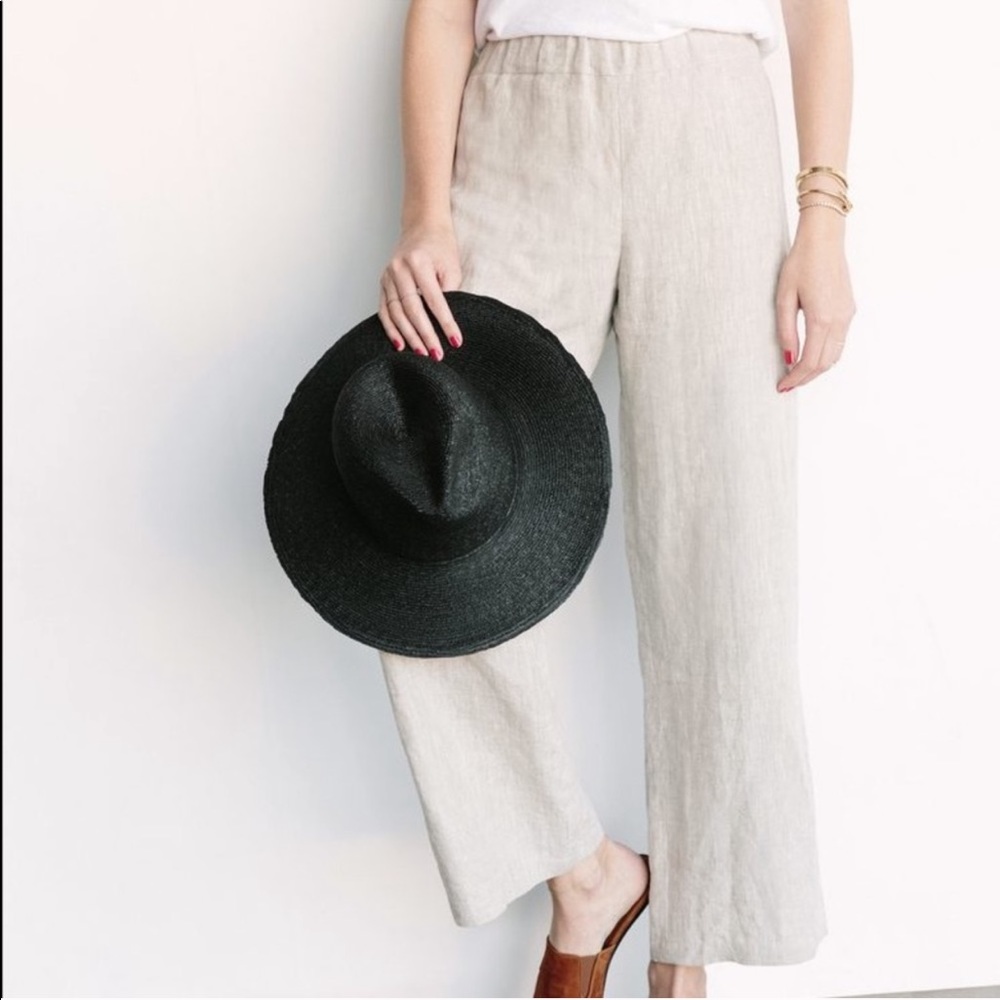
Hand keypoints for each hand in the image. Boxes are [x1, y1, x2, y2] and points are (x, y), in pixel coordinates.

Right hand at [377, 219, 464, 358]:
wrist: (422, 226)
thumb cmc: (440, 247)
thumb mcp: (452, 266)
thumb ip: (450, 292)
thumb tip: (446, 323)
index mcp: (419, 262)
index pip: (434, 300)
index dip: (445, 323)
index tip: (455, 341)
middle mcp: (399, 269)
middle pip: (412, 309)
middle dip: (425, 335)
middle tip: (436, 354)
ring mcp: (388, 276)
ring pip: (395, 313)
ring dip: (408, 336)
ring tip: (421, 354)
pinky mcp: (382, 283)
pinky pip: (384, 310)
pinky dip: (391, 329)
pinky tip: (399, 344)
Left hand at [775, 212, 856, 391]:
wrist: (824, 240)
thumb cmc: (801, 264)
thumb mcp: (784, 298)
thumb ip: (786, 331)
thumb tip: (788, 358)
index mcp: (822, 319)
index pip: (810, 361)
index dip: (796, 378)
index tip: (782, 386)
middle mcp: (839, 320)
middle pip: (825, 364)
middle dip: (806, 378)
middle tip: (788, 385)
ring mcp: (847, 316)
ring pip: (835, 355)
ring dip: (817, 369)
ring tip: (797, 375)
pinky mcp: (849, 310)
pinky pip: (839, 342)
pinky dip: (826, 355)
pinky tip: (811, 356)